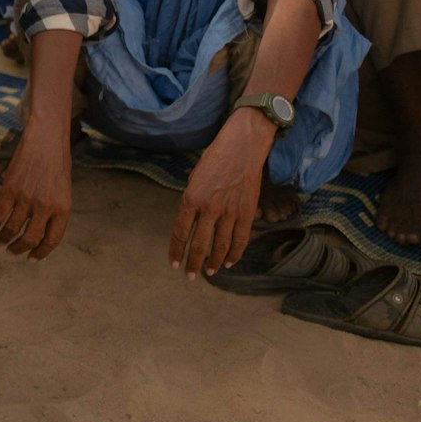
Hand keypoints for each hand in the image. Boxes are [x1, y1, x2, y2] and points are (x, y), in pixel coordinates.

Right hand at [0, 123, 74, 259]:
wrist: (46, 140)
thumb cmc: (57, 164)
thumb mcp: (63, 191)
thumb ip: (54, 212)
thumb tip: (39, 233)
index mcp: (63, 209)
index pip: (52, 240)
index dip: (41, 253)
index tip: (31, 258)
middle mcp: (46, 206)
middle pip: (30, 238)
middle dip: (20, 249)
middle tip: (13, 251)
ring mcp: (27, 198)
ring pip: (12, 228)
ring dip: (4, 238)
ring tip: (1, 240)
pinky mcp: (10, 189)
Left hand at [172, 109, 273, 276]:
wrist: (242, 147)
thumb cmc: (214, 159)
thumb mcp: (194, 179)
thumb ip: (191, 203)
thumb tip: (190, 224)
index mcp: (190, 198)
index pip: (180, 233)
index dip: (176, 251)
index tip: (174, 263)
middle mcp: (209, 208)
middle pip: (199, 245)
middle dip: (193, 263)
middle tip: (190, 275)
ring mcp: (230, 211)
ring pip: (220, 246)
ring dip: (214, 262)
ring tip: (209, 272)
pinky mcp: (247, 212)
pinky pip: (240, 239)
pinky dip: (234, 253)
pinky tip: (228, 262)